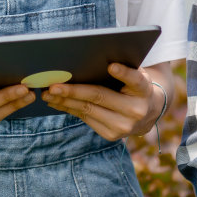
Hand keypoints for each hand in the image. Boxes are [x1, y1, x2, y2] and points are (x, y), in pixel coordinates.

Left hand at [43, 62, 166, 140]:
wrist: (148, 113)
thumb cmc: (134, 86)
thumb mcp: (136, 74)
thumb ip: (122, 68)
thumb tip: (86, 61)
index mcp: (144, 90)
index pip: (135, 80)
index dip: (124, 73)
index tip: (111, 66)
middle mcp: (136, 110)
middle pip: (100, 96)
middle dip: (74, 90)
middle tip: (53, 86)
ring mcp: (124, 126)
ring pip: (88, 110)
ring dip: (64, 101)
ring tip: (48, 94)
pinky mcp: (112, 135)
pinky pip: (85, 119)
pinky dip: (68, 109)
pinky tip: (56, 102)